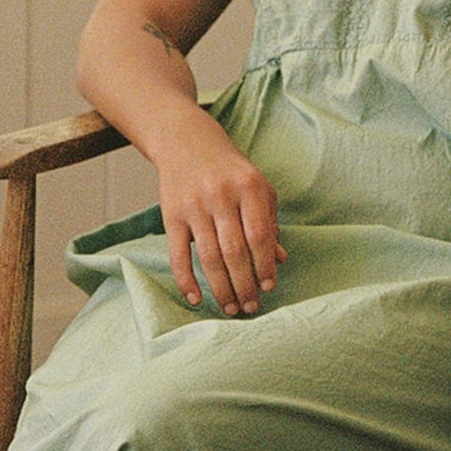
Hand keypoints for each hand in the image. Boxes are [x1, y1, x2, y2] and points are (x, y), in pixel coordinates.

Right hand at [154, 112, 286, 316]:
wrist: (186, 141)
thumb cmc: (230, 170)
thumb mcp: (257, 188)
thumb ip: (269, 222)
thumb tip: (279, 260)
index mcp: (249, 187)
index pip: (259, 235)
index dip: (265, 265)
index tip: (268, 288)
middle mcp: (221, 196)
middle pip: (234, 251)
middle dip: (244, 284)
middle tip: (251, 307)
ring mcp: (194, 206)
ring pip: (208, 257)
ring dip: (221, 288)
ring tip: (231, 308)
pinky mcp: (171, 214)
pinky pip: (178, 254)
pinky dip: (186, 279)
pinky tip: (196, 299)